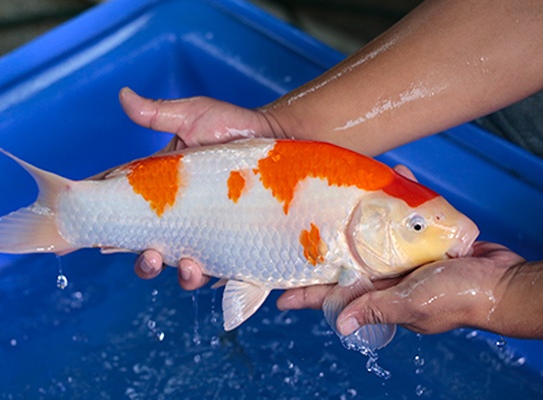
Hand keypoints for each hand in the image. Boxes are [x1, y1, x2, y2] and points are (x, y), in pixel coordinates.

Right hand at [120, 88, 280, 288]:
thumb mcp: (194, 116)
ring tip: (187, 266)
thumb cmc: (235, 127)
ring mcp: (209, 234)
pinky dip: (215, 279)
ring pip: (182, 267)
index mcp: (162, 191)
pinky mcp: (236, 246)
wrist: (282, 140)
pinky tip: (214, 274)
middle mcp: (182, 217)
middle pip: (149, 249)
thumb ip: (158, 114)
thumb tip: (122, 95)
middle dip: (143, 261)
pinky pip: (222, 272)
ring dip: (178, 274)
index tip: (95, 230)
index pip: (125, 209)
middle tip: (149, 255)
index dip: (106, 222)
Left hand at [275, 165, 531, 337]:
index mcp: (378, 295)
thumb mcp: (412, 304)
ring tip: (340, 191)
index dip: (307, 294)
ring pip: (370, 234)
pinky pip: (402, 219)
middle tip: (298, 228)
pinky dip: (399, 199)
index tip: (278, 296)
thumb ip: (377, 308)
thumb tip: (341, 325)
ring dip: (358, 213)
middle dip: (325, 245)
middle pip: (345, 261)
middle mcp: (384, 277)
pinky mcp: (421, 241)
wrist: (502, 282)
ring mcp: (401, 258)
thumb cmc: (458, 298)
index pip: (333, 296)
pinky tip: (396, 178)